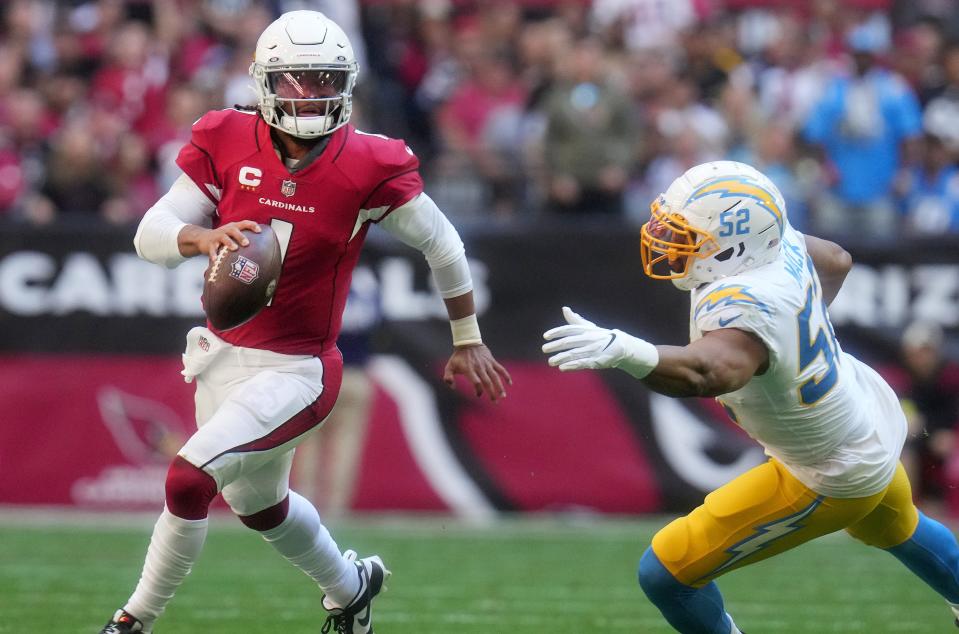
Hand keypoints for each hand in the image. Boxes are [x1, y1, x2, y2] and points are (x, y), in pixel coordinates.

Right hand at [179, 221, 261, 260]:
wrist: (203, 238)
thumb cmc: (223, 237)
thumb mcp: (233, 235)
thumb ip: (244, 238)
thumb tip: (262, 248)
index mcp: (233, 227)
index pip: (244, 223)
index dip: (252, 225)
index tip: (259, 231)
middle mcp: (226, 230)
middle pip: (234, 230)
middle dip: (240, 236)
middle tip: (247, 243)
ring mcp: (217, 236)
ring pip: (223, 238)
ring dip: (229, 243)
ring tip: (234, 248)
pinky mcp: (209, 244)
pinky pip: (212, 249)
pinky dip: (214, 254)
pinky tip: (216, 260)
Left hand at [443, 343, 511, 401]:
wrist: (468, 342)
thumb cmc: (458, 356)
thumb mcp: (450, 366)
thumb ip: (448, 377)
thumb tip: (453, 387)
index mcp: (469, 369)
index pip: (476, 382)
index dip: (478, 390)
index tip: (478, 394)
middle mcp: (479, 367)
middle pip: (487, 382)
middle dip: (492, 393)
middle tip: (495, 402)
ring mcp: (487, 364)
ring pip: (495, 377)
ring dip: (500, 387)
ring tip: (503, 396)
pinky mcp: (492, 361)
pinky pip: (500, 369)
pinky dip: (506, 375)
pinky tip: (510, 383)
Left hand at [542, 307, 657, 376]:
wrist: (621, 346)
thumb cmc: (601, 336)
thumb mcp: (589, 327)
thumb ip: (575, 320)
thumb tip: (565, 309)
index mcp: (586, 330)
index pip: (569, 329)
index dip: (556, 332)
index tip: (545, 336)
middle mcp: (588, 339)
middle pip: (569, 342)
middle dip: (555, 346)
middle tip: (544, 349)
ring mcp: (592, 350)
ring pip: (574, 354)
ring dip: (561, 358)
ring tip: (550, 362)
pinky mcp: (596, 361)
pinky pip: (583, 363)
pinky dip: (572, 366)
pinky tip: (562, 368)